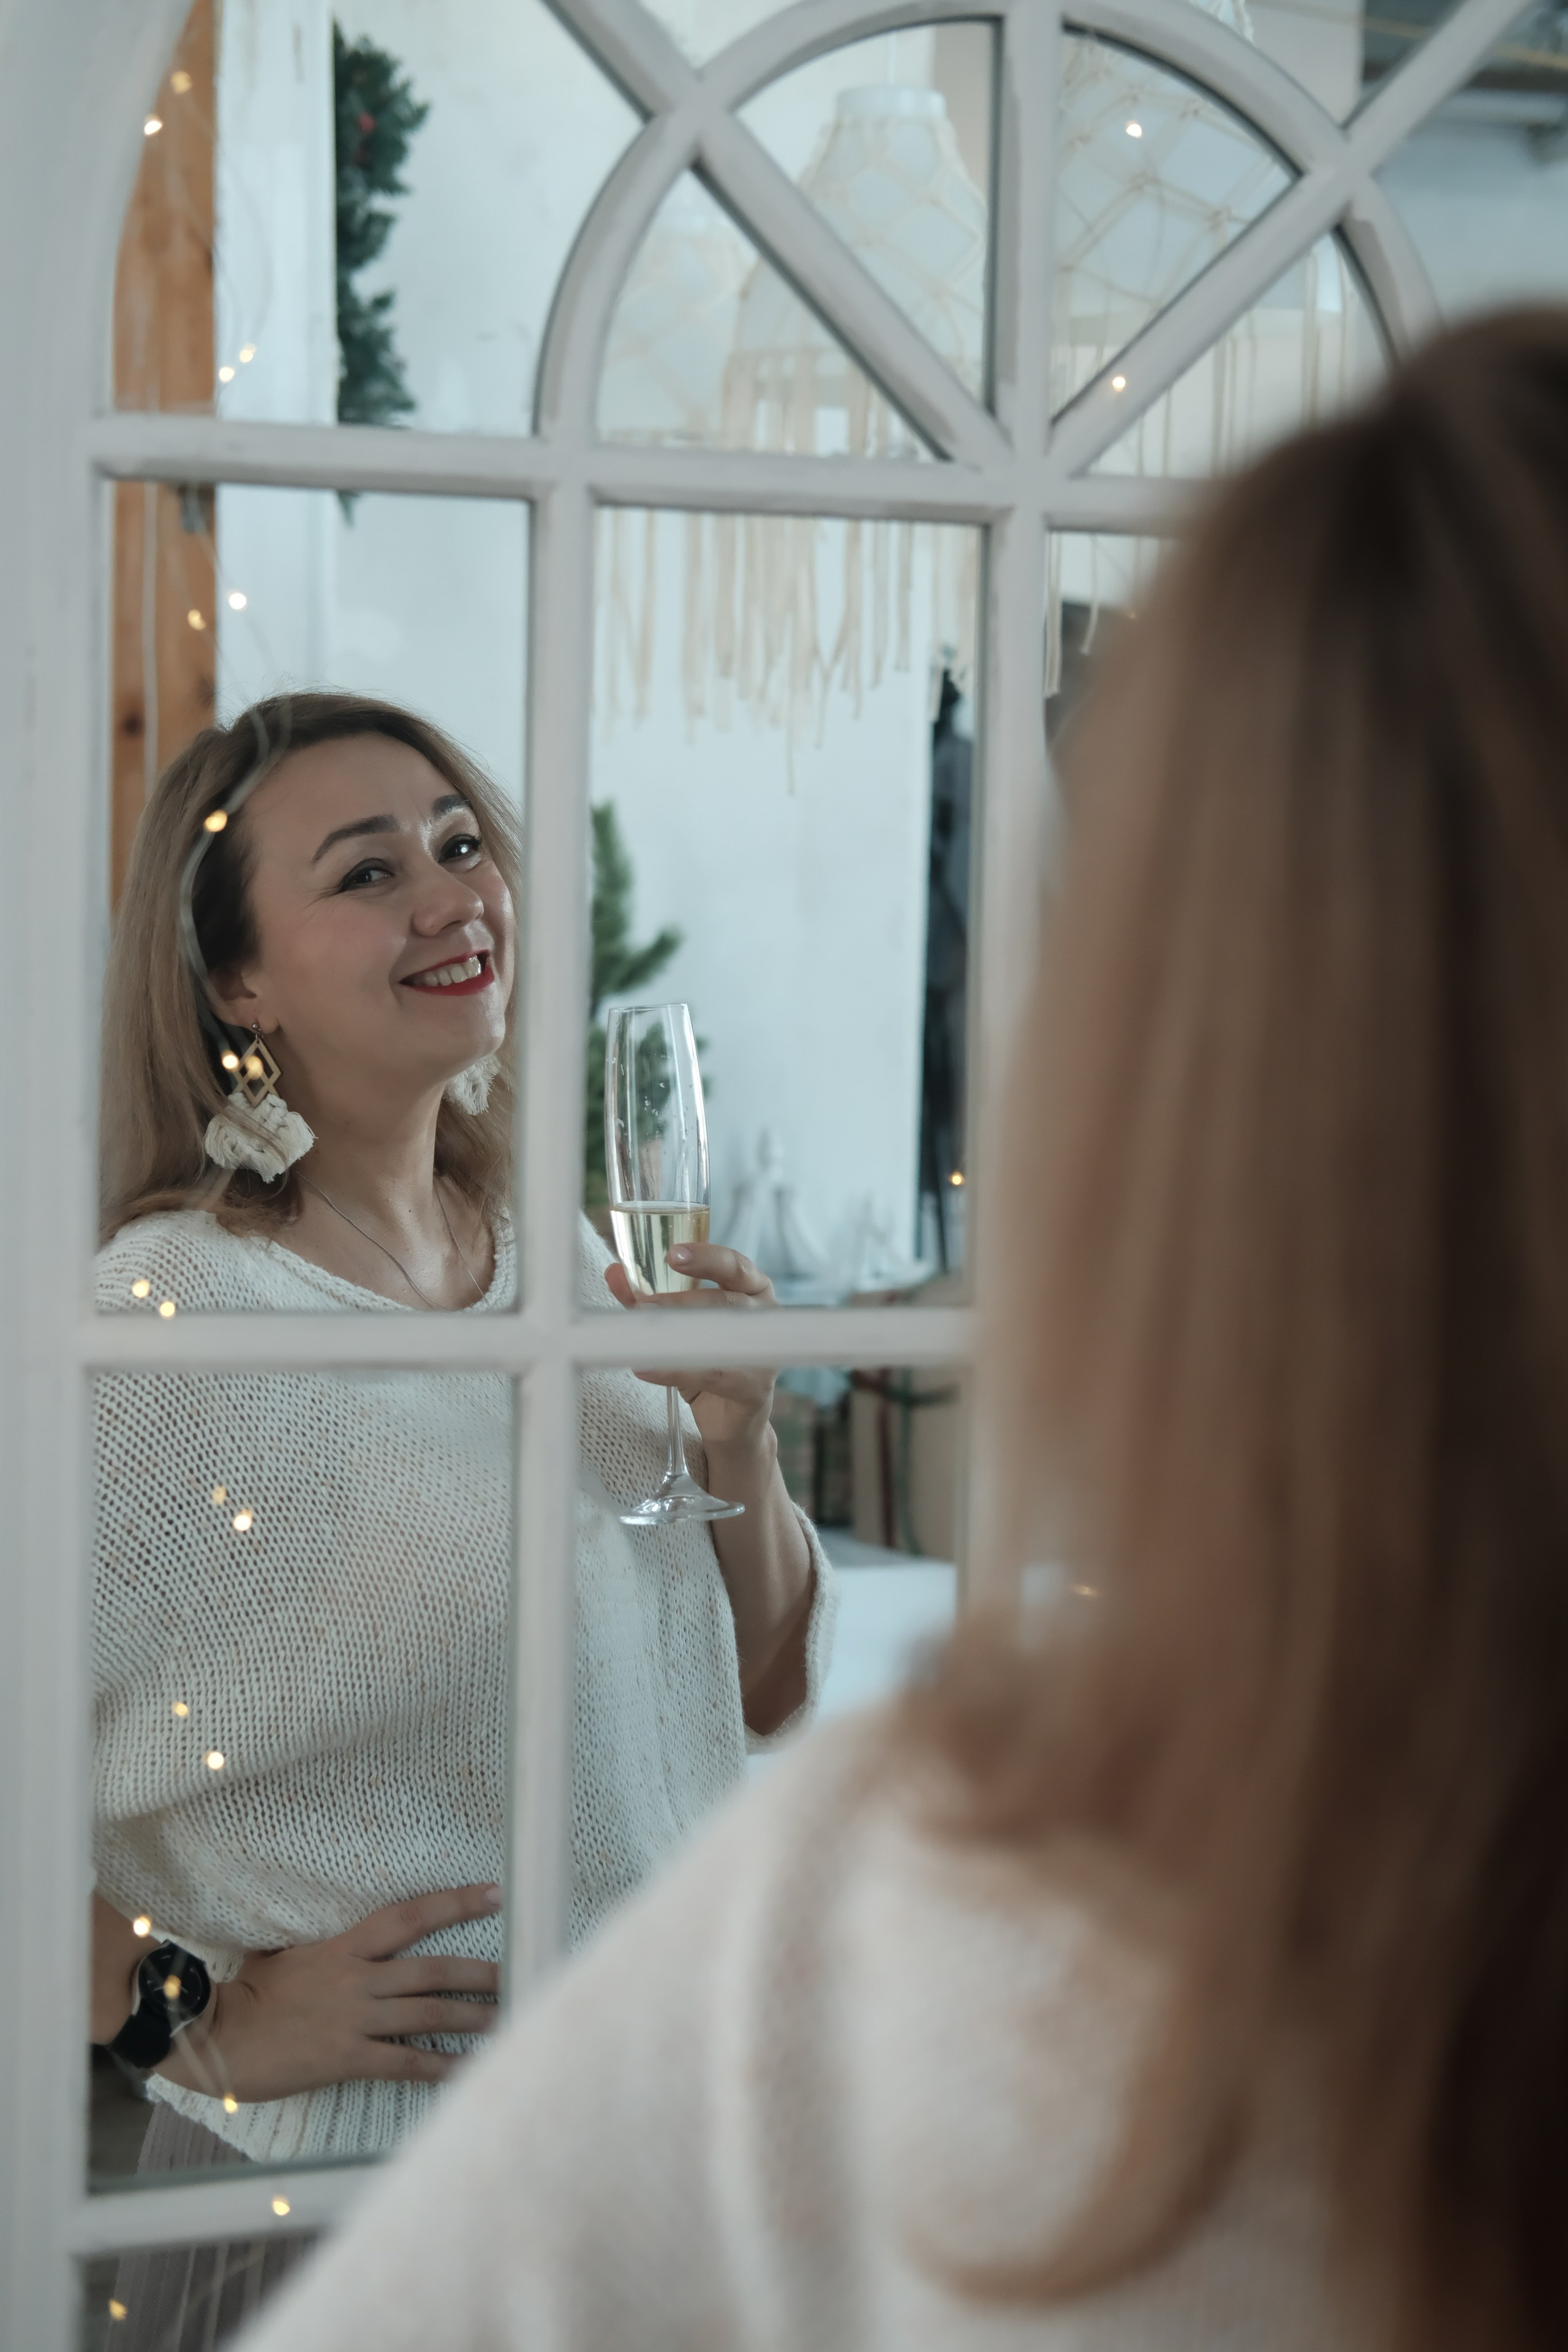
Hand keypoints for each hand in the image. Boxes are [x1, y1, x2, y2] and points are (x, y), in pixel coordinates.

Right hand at [158, 1883, 502, 2105]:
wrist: (218, 2039)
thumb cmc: (251, 1996)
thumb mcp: (288, 1955)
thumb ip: (325, 1946)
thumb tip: (343, 1935)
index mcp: (345, 1946)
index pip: (410, 1915)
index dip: (454, 1903)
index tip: (494, 1894)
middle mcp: (358, 1978)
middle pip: (434, 1969)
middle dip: (481, 1971)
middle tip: (519, 1970)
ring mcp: (355, 2018)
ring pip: (429, 2012)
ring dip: (474, 2017)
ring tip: (509, 2020)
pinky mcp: (348, 2058)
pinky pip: (406, 2061)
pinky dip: (441, 2065)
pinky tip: (468, 2070)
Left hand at [604, 1244, 777, 1456]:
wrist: (730, 1417)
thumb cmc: (710, 1358)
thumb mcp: (679, 1324)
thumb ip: (649, 1297)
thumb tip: (614, 1273)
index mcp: (752, 1290)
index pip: (734, 1265)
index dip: (706, 1257)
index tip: (672, 1253)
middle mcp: (765, 1317)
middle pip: (726, 1300)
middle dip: (682, 1300)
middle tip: (644, 1305)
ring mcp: (764, 1354)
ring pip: (723, 1336)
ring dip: (680, 1333)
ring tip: (644, 1333)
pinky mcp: (754, 1388)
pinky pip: (714, 1375)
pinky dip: (676, 1371)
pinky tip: (645, 1367)